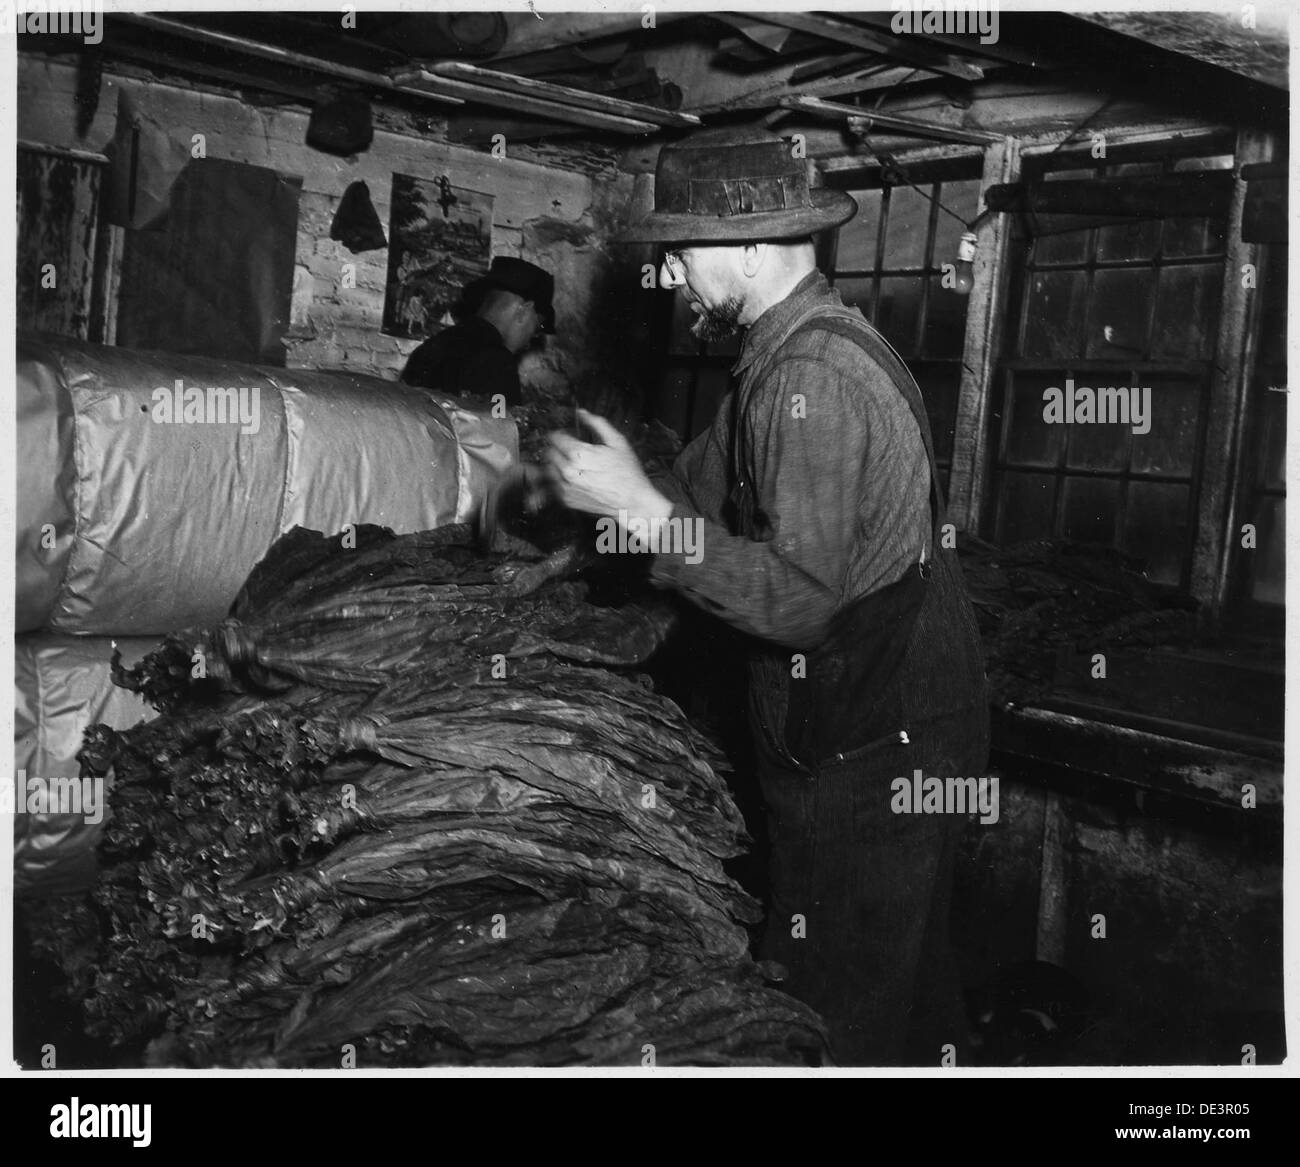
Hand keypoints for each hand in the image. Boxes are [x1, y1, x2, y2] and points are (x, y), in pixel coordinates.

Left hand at [545, 409, 672, 522]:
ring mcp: (566, 487)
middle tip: (567, 447)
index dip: (560, 432)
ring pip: (548, 469)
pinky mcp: (567, 500)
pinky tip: (574, 477)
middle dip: (556, 447)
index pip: (555, 437)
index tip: (564, 434)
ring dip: (555, 463)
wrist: (632, 502)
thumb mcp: (618, 442)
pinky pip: (554, 485)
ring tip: (570, 462)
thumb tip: (583, 413)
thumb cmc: (628, 473)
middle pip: (548, 452)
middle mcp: (569, 471)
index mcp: (579, 454)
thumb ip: (597, 424)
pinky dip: (559, 479)